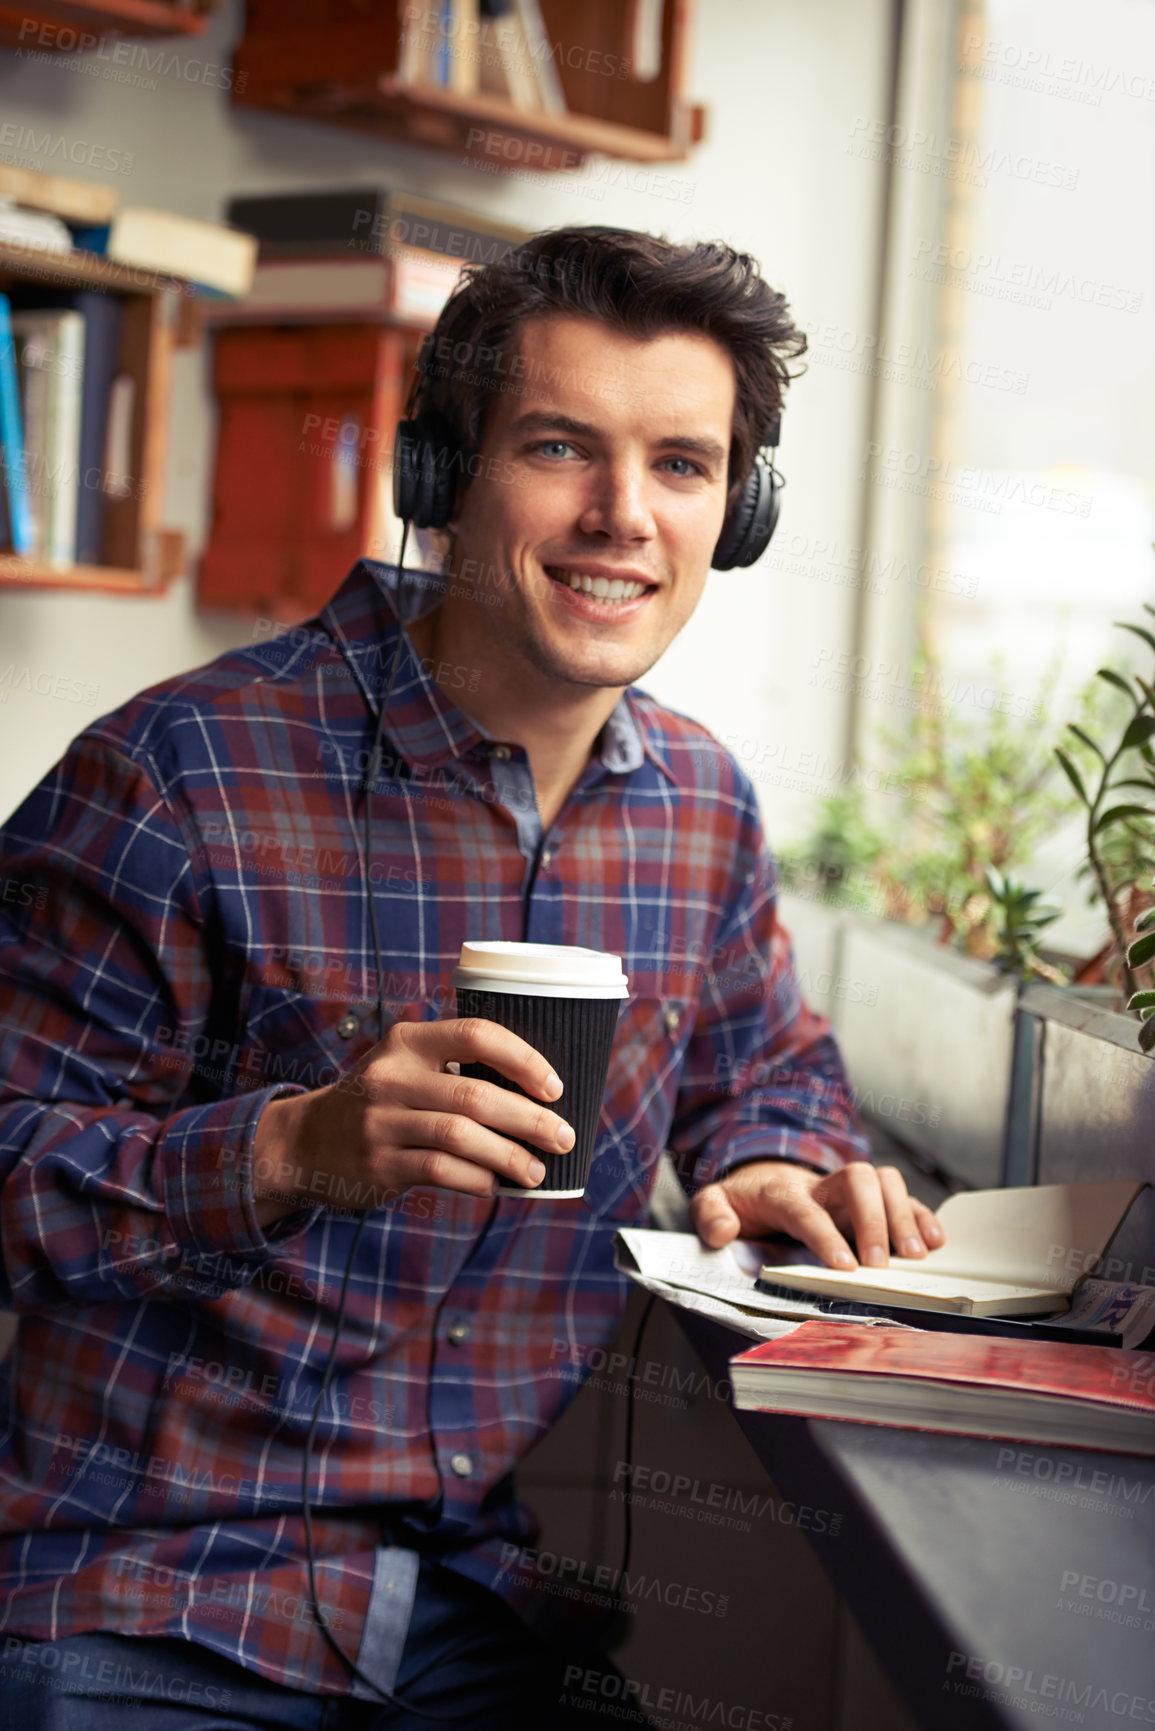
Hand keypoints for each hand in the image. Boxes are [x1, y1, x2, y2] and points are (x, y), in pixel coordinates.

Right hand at [251, 1018, 574, 1225]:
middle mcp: (391, 1076)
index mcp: (408, 1040)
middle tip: (564, 1137)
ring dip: (510, 1157)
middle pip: (475, 1094)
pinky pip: (440, 1172)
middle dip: (530, 1119)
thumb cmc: (381, 1101)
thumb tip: (541, 1095)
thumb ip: (457, 1067)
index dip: (523, 1059)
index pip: (476, 1034)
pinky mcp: (378, 1164)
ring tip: (538, 1170)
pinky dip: (478, 1180)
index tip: (555, 1086)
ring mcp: (381, 1122)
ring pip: (461, 1137)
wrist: (307, 1141)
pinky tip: (497, 1185)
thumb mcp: (406, 1065)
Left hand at [688, 1160, 945, 1269]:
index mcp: (782, 1192)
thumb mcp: (714, 1203)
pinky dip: (921, 1215)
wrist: (763, 1178)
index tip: (846, 1267)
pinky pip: (903, 1197)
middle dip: (874, 1219)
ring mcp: (849, 1190)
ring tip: (915, 1256)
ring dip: (903, 1215)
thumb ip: (710, 1215)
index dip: (826, 1235)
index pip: (807, 1209)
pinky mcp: (870, 1199)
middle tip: (881, 1265)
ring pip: (885, 1180)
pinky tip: (934, 1241)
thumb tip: (723, 1232)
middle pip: (858, 1180)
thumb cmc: (744, 1200)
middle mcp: (822, 1185)